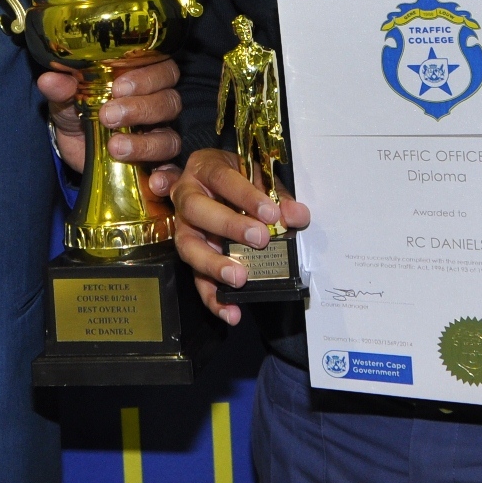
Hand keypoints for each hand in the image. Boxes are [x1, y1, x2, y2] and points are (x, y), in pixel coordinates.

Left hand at [37, 58, 182, 171]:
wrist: (72, 147)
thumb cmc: (78, 112)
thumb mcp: (67, 99)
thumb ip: (62, 88)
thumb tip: (50, 80)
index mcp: (144, 80)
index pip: (163, 70)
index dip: (147, 77)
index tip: (118, 87)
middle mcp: (158, 107)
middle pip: (169, 102)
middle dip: (140, 108)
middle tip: (108, 116)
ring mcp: (160, 137)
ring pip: (169, 138)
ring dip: (145, 143)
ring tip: (114, 147)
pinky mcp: (156, 166)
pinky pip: (173, 171)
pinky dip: (168, 176)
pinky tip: (155, 182)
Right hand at [158, 148, 310, 326]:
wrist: (218, 183)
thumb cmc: (241, 179)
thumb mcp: (261, 179)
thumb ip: (278, 197)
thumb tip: (297, 215)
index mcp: (205, 169)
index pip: (222, 179)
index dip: (245, 196)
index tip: (270, 213)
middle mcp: (186, 196)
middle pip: (197, 210)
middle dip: (228, 225)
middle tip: (260, 239)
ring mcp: (184, 228)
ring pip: (188, 247)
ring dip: (213, 265)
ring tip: (240, 279)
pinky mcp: (191, 255)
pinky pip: (197, 278)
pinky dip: (213, 298)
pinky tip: (231, 312)